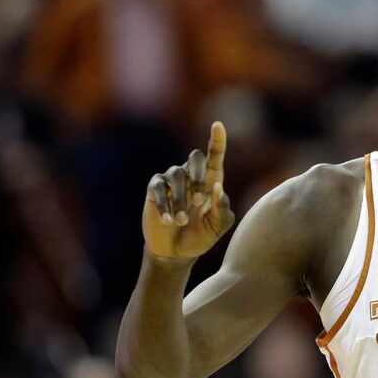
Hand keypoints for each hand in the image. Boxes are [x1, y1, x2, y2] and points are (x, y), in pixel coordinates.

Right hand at [143, 121, 235, 259]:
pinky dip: (166, 206)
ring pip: (177, 176)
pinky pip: (159, 189)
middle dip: (198, 176)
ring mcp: (172, 181)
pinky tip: (169, 221)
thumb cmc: (201, 236)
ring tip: (183, 221)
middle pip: (195, 157)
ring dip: (181, 200)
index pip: (215, 156)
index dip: (217, 139)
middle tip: (199, 202)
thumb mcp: (218, 226)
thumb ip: (222, 208)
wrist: (176, 252)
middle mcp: (192, 176)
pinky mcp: (155, 190)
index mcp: (211, 181)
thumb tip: (217, 187)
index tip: (217, 124)